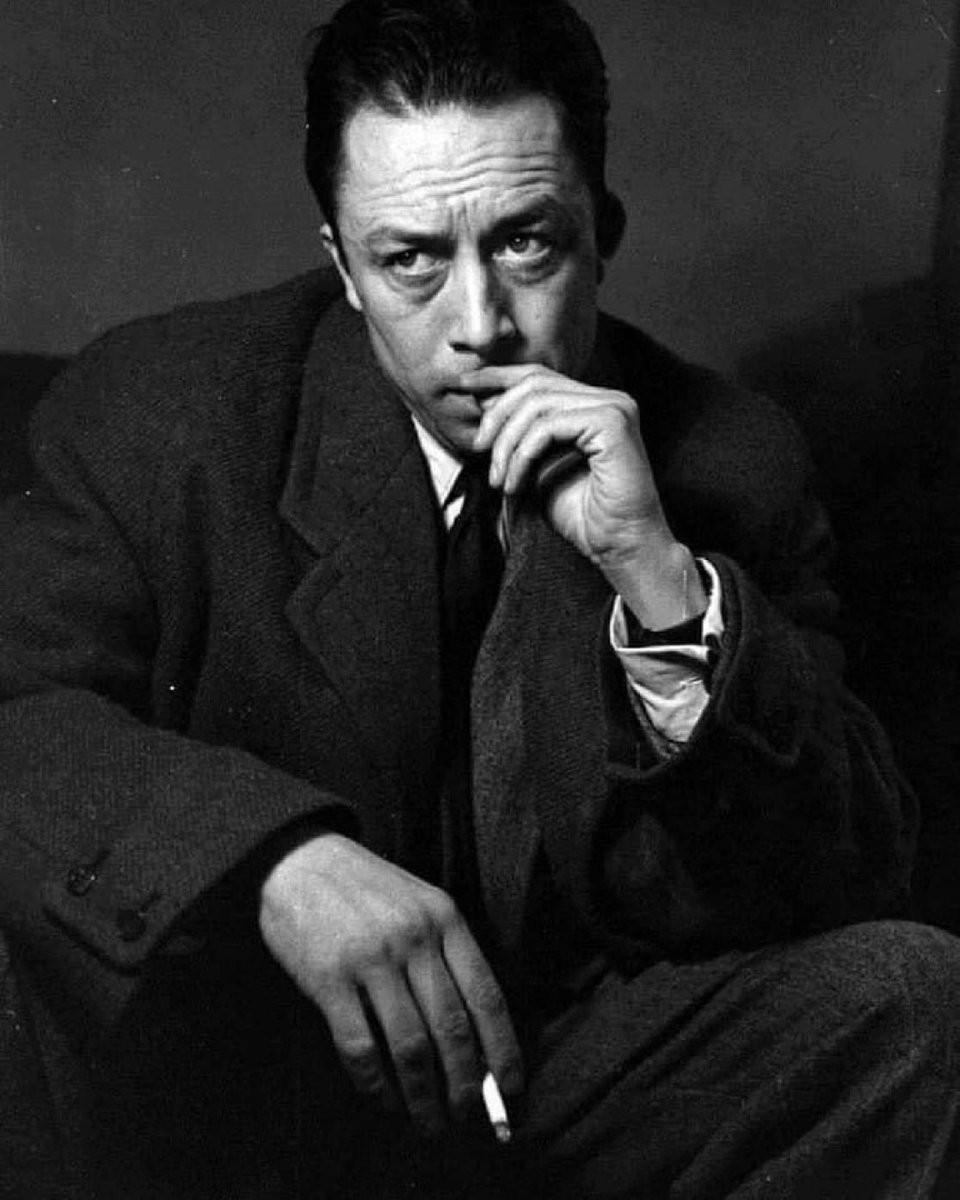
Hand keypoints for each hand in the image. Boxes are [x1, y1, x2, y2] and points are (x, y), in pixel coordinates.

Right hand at [259, 832, 521, 1135]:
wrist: (300, 860)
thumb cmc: (366, 888)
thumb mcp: (420, 901)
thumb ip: (448, 952)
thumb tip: (476, 1032)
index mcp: (445, 918)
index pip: (486, 994)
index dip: (503, 1048)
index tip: (511, 1088)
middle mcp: (414, 938)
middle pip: (452, 1028)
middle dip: (466, 1085)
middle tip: (467, 1117)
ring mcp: (371, 958)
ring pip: (411, 1045)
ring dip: (424, 1095)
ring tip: (429, 1122)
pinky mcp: (328, 978)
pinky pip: (360, 1046)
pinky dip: (376, 1083)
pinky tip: (384, 1100)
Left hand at [468, 364, 706, 627]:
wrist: (619, 548)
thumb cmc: (584, 517)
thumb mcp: (538, 467)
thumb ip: (520, 435)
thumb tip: (485, 404)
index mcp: (594, 403)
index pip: (539, 375)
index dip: (497, 375)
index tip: (462, 385)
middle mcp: (609, 398)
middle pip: (535, 383)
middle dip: (497, 415)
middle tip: (478, 450)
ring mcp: (614, 407)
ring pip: (537, 403)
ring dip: (507, 443)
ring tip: (498, 479)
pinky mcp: (612, 423)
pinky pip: (549, 426)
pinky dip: (523, 455)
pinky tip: (515, 484)